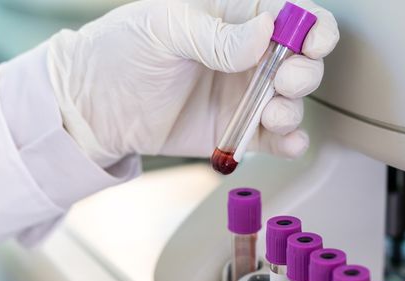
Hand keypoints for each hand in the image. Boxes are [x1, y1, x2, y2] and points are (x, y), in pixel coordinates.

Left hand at [46, 0, 338, 167]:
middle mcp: (248, 55)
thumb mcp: (163, 28)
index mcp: (235, 16)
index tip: (312, 44)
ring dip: (293, 110)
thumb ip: (215, 34)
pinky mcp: (239, 131)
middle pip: (302, 61)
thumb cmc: (120, 51)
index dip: (312, 28)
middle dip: (304, 73)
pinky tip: (286, 143)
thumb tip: (265, 33)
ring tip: (272, 115)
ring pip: (293, 102)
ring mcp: (245, 94)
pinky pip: (276, 139)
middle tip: (284, 82)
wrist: (92, 107)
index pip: (292, 15)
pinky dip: (290, 143)